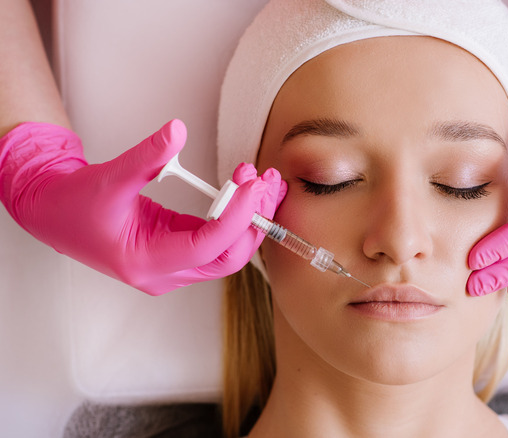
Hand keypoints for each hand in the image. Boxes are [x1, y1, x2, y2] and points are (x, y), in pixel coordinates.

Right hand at [0, 119, 285, 294]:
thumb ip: (146, 156)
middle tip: (267, 183)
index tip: (252, 185)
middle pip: (226, 257)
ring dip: (250, 219)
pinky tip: (249, 194)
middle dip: (252, 219)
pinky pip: (217, 243)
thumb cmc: (74, 204)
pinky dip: (236, 219)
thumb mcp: (109, 177)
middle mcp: (164, 274)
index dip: (235, 217)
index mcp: (144, 262)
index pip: (205, 246)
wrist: (54, 215)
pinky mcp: (178, 255)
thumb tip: (177, 131)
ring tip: (266, 184)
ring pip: (226, 253)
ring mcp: (173, 269)